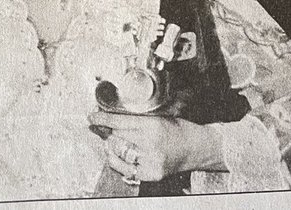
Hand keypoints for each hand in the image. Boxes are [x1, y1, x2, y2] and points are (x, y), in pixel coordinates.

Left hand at [88, 111, 224, 182]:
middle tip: (104, 128)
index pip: (120, 122)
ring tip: (112, 142)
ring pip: (118, 153)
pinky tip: (117, 155)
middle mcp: (150, 144)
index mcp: (153, 125)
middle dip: (107, 132)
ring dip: (111, 147)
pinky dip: (117, 161)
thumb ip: (138, 119)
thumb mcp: (160, 117)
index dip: (103, 119)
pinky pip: (125, 169)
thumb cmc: (180, 129)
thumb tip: (112, 119)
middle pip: (116, 138)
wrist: (198, 148)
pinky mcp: (150, 174)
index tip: (92, 117)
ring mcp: (150, 161)